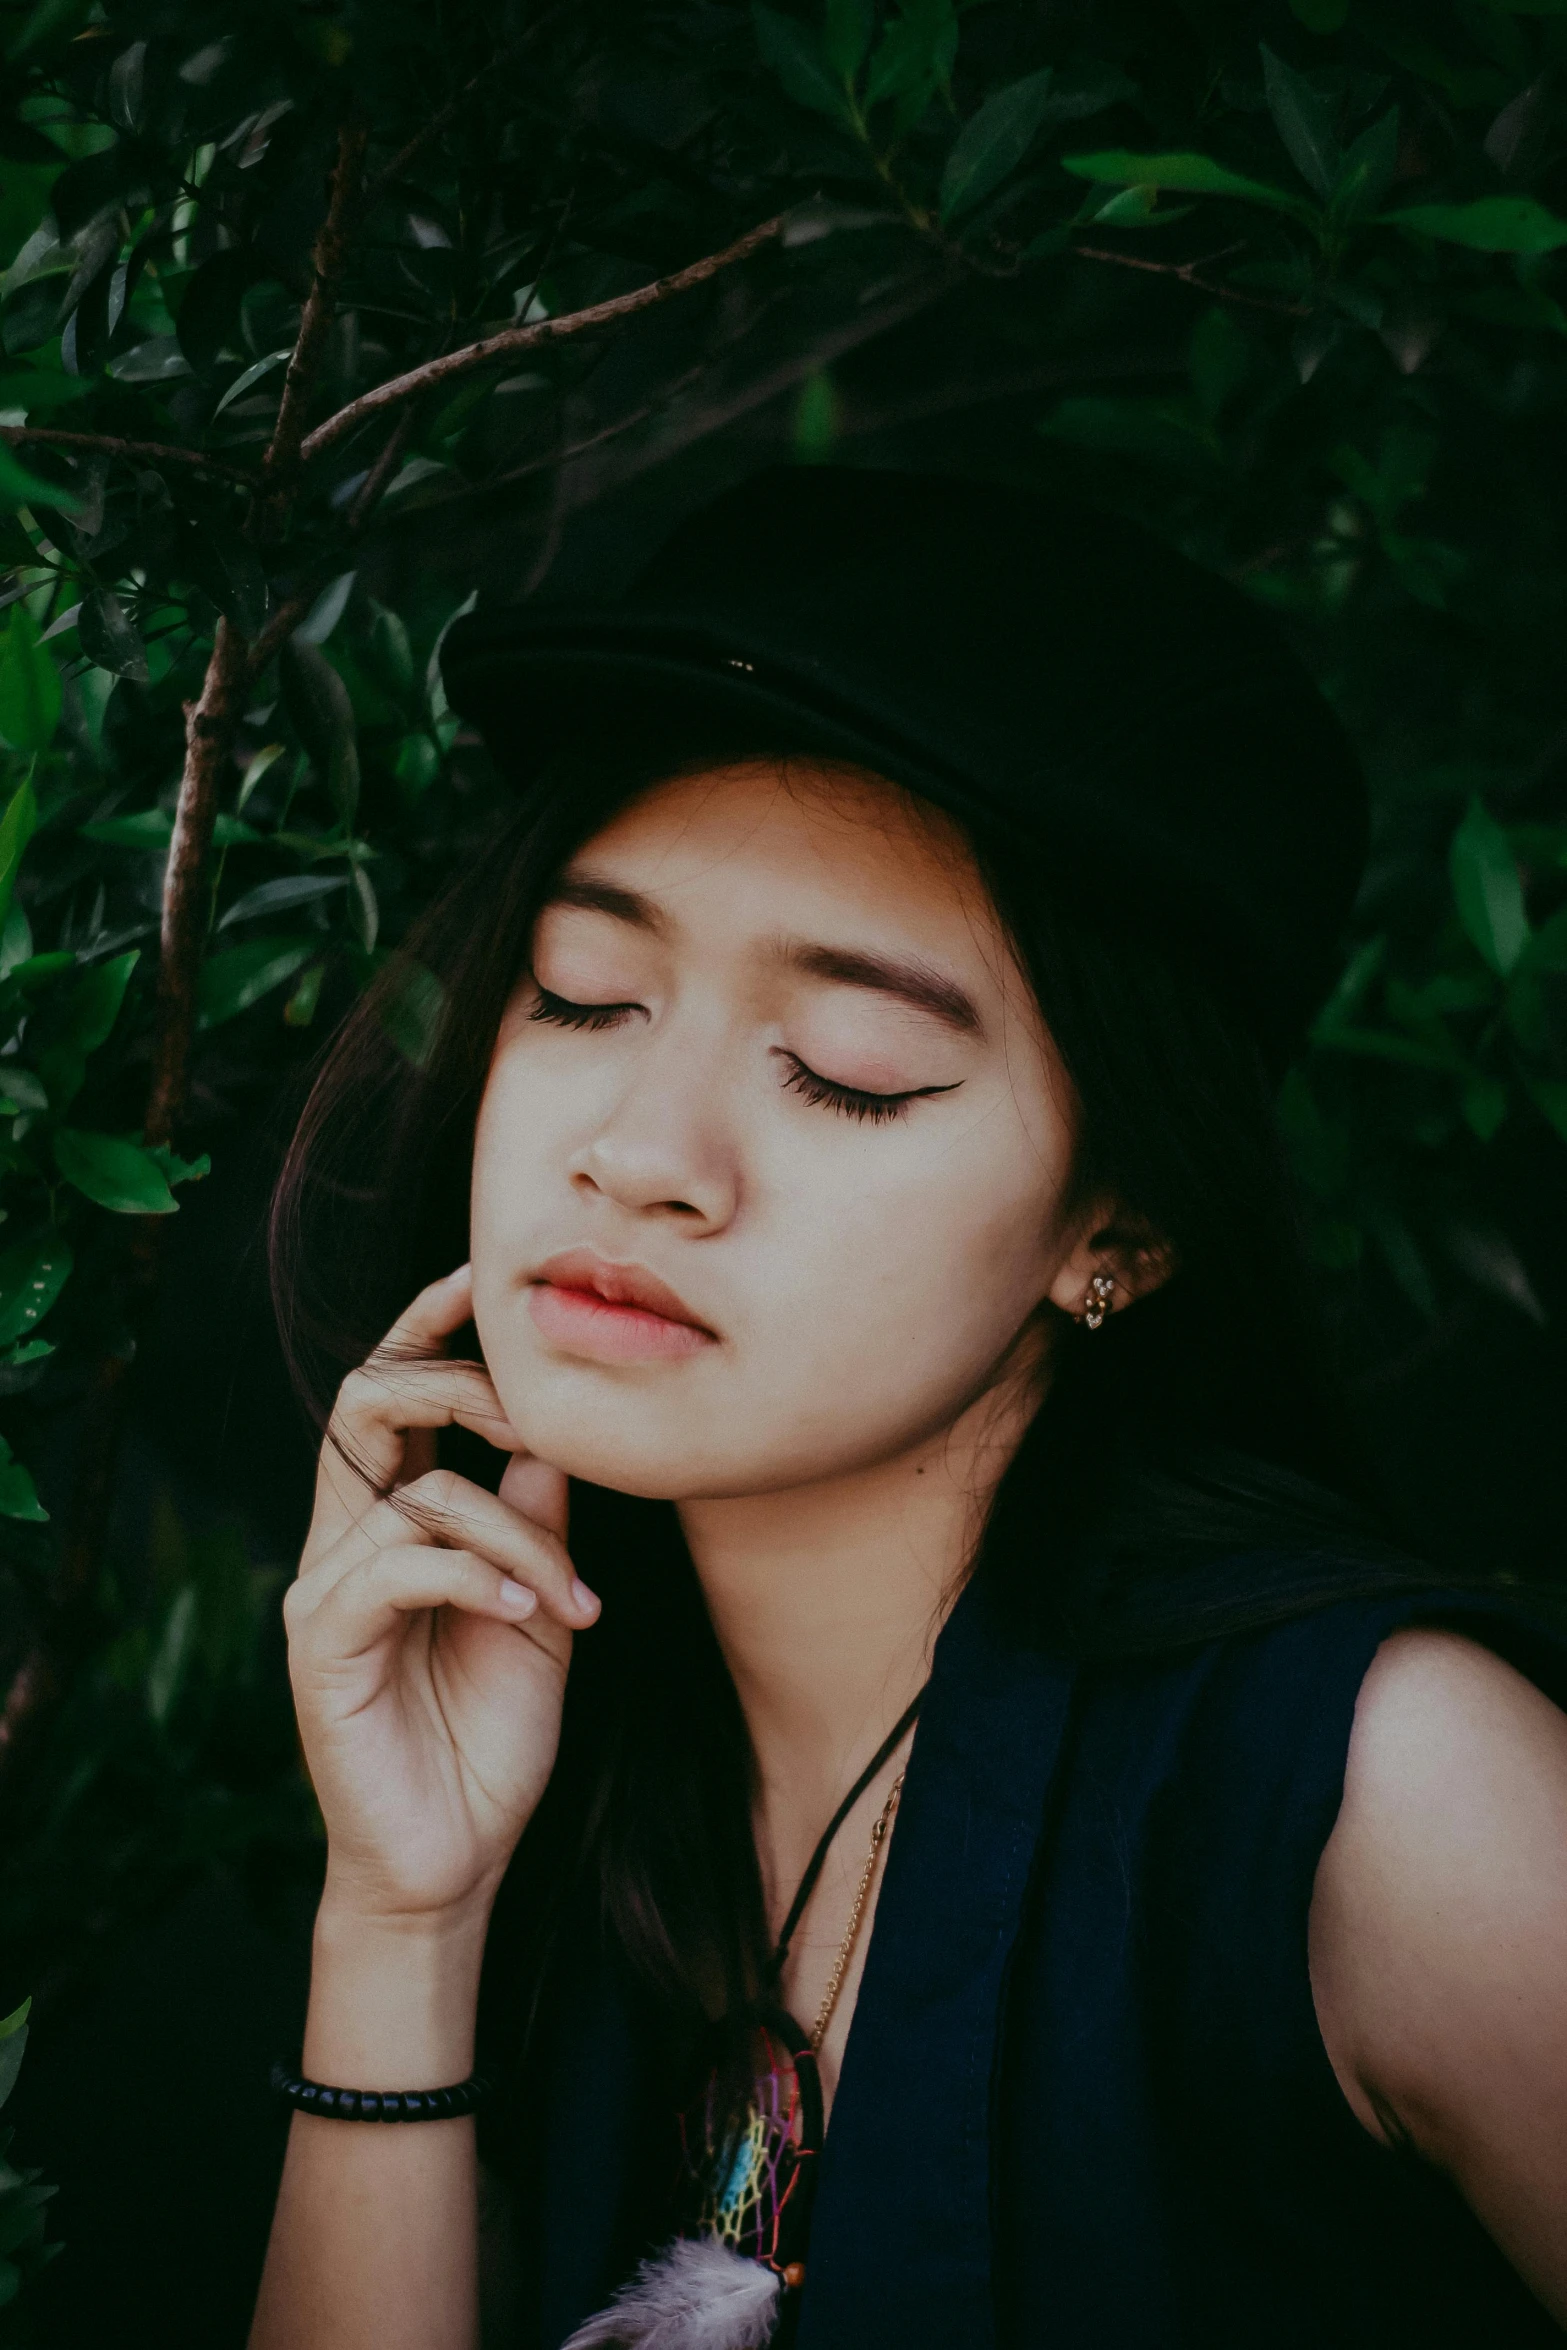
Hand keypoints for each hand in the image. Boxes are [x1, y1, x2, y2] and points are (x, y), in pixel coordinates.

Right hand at [284, 1265, 596, 1930]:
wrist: (454, 1860)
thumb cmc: (492, 1732)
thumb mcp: (537, 1602)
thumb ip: (536, 1515)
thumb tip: (557, 1429)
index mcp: (391, 1521)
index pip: (393, 1393)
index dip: (427, 1327)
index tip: (483, 1276)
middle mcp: (344, 1540)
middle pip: (368, 1401)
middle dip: (461, 1384)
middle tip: (539, 1420)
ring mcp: (326, 1590)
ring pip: (410, 1486)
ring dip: (510, 1526)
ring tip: (567, 1592)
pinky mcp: (323, 1645)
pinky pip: (398, 1564)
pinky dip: (477, 1572)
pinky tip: (528, 1612)